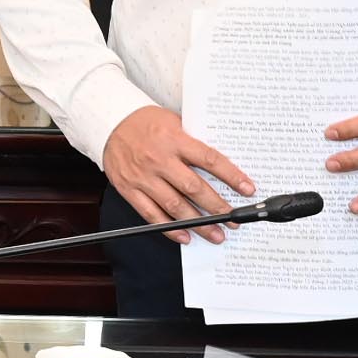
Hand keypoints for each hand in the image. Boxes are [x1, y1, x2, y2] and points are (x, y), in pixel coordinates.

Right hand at [103, 105, 253, 242]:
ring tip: (216, 234)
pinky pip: (151, 214)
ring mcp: (143, 177)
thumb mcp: (173, 121)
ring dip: (198, 224)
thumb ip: (193, 141)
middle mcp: (159, 159)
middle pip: (194, 188)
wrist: (109, 122)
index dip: (231, 176)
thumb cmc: (144, 122)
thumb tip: (221, 164)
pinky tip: (185, 235)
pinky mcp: (129, 189)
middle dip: (218, 208)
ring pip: (175, 206)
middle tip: (234, 220)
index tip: (247, 189)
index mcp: (174, 140)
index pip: (209, 160)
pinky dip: (169, 228)